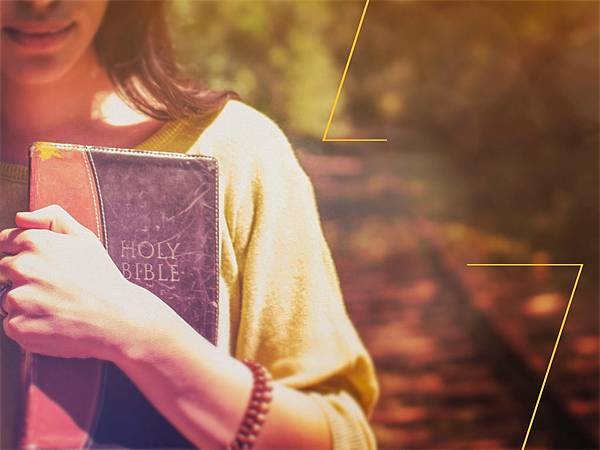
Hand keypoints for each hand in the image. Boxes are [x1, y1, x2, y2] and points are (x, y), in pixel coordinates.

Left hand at [0, 204, 176, 360]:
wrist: (117, 318)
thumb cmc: (102, 279)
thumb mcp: (85, 238)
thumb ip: (52, 217)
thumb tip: (21, 218)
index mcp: (35, 242)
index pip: (5, 242)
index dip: (22, 252)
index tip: (41, 265)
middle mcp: (22, 267)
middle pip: (5, 270)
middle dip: (24, 277)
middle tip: (55, 288)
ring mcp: (18, 298)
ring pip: (8, 298)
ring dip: (26, 303)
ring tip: (57, 306)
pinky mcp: (18, 326)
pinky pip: (12, 324)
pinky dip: (29, 325)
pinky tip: (53, 321)